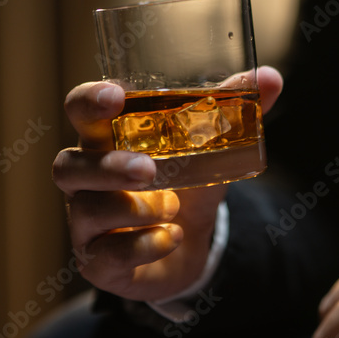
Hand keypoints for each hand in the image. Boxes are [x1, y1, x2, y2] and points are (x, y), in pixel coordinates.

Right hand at [52, 66, 282, 301]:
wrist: (190, 242)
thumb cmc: (186, 183)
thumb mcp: (209, 147)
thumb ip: (231, 111)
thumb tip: (270, 76)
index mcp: (107, 138)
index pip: (80, 110)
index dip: (89, 101)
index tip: (115, 97)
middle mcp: (87, 178)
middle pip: (67, 165)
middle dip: (107, 167)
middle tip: (149, 170)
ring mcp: (87, 222)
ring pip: (86, 211)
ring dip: (134, 209)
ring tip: (173, 207)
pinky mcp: (99, 261)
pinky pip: (106, 255)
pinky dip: (143, 245)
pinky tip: (172, 237)